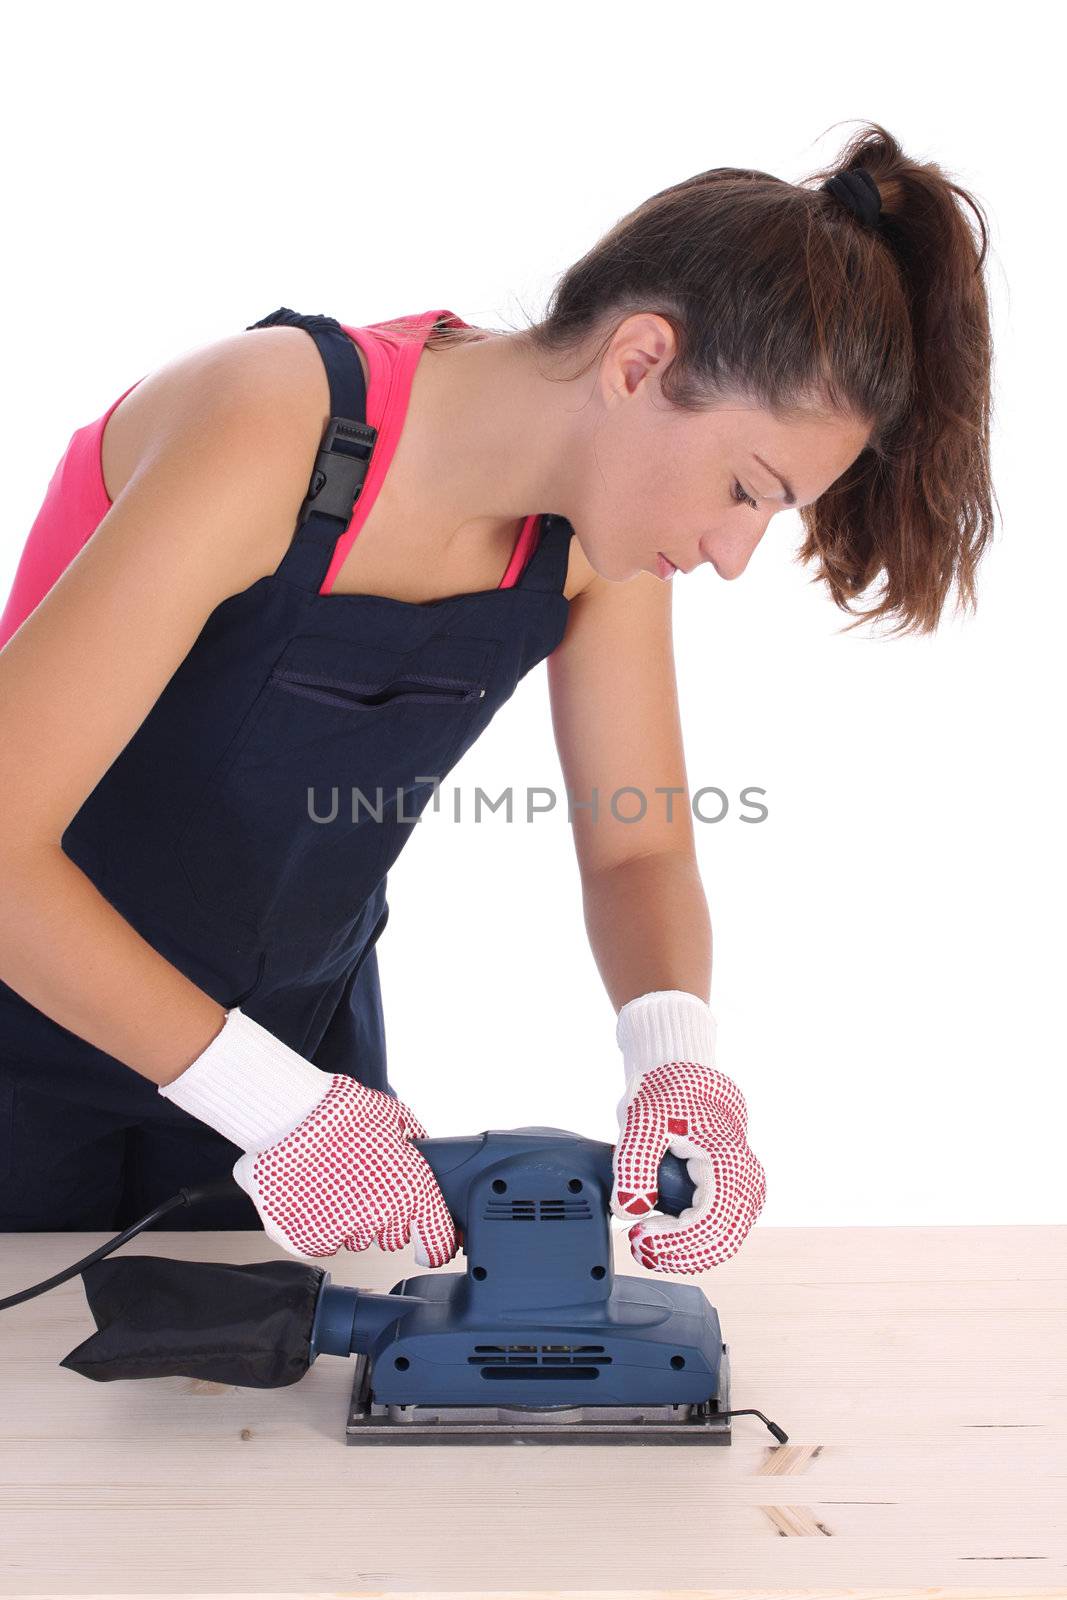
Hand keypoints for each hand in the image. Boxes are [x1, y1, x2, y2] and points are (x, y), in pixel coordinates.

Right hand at [159, 1006, 456, 1265]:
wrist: (289, 1114)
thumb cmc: (341, 1111)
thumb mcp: (394, 1117)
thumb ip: (414, 1143)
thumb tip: (422, 1150)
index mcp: (411, 1191)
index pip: (436, 1243)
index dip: (434, 1243)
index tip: (429, 1243)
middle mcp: (380, 1219)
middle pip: (389, 1237)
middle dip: (381, 1215)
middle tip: (360, 1182)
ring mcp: (340, 1233)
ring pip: (351, 1239)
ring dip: (344, 1218)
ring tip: (329, 1180)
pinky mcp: (303, 1241)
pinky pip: (318, 1242)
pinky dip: (313, 1224)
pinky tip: (308, 1192)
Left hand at [609, 990, 765, 1273]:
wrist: (683, 1071)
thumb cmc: (665, 1090)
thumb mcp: (642, 1120)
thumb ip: (634, 1165)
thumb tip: (629, 1211)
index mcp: (727, 1160)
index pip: (711, 1221)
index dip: (675, 1242)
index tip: (639, 1237)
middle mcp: (744, 1177)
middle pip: (723, 1239)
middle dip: (680, 1254)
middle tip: (640, 1247)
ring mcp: (743, 1185)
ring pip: (726, 1238)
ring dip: (688, 1251)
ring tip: (649, 1243)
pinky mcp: (734, 1188)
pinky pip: (723, 1227)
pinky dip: (695, 1239)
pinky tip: (665, 1233)